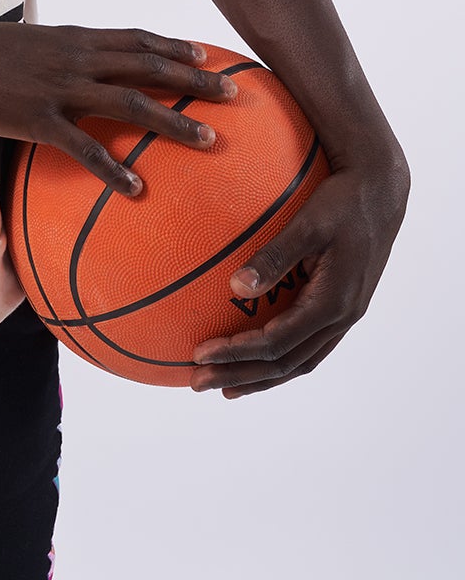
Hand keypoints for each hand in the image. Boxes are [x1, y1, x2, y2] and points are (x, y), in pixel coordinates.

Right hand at [0, 21, 238, 196]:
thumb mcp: (29, 43)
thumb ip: (60, 54)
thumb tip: (79, 67)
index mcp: (75, 39)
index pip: (136, 38)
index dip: (175, 45)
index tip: (208, 53)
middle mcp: (76, 58)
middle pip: (148, 66)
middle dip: (195, 78)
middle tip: (234, 93)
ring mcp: (59, 87)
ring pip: (130, 102)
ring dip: (173, 122)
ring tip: (208, 141)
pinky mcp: (38, 118)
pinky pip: (84, 147)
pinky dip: (114, 169)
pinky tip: (136, 190)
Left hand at [190, 148, 409, 396]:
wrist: (380, 193)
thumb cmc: (342, 202)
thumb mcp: (308, 224)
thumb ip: (275, 256)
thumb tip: (236, 286)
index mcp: (334, 303)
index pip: (278, 342)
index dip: (238, 352)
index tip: (201, 353)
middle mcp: (341, 318)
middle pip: (286, 364)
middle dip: (241, 375)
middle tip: (198, 382)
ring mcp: (343, 317)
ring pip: (299, 362)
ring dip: (260, 377)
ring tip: (224, 386)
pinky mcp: (340, 308)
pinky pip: (307, 346)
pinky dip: (279, 360)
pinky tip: (256, 359)